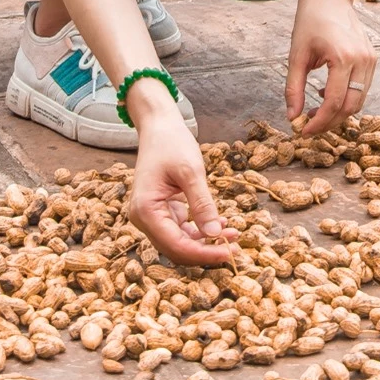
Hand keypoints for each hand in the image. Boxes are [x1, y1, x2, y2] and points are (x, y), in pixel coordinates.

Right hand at [127, 100, 238, 266]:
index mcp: (146, 210)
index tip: (229, 253)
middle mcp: (143, 219)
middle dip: (206, 250)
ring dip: (205, 242)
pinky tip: (220, 224)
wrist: (158, 126)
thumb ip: (202, 204)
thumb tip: (216, 235)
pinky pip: (180, 229)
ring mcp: (150, 216)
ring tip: (233, 234)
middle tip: (235, 247)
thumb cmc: (172, 143)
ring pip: (179, 242)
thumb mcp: (191, 171)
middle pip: (176, 248)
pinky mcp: (159, 211)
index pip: (176, 245)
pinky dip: (199, 230)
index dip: (204, 253)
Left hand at [286, 0, 376, 135]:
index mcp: (343, 57)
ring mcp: (371, 59)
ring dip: (338, 112)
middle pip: (351, 106)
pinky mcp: (372, 59)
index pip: (334, 102)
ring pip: (359, 100)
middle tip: (309, 126)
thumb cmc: (311, 21)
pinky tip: (326, 94)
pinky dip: (346, 98)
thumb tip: (292, 117)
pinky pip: (362, 88)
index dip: (319, 122)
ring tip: (315, 111)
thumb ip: (294, 89)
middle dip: (330, 122)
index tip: (303, 131)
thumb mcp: (296, 56)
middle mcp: (362, 60)